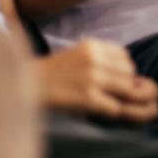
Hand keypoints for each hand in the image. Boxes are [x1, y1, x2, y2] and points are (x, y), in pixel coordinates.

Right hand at [36, 39, 157, 122]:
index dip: (122, 68)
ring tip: (106, 101)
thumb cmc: (53, 72)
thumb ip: (100, 56)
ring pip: (127, 87)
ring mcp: (92, 78)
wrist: (28, 86)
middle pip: (129, 71)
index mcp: (92, 46)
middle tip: (111, 92)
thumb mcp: (77, 53)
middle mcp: (94, 59)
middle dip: (124, 83)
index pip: (124, 55)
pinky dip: (110, 111)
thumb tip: (126, 68)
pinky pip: (115, 106)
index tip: (112, 77)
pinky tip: (98, 110)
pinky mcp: (88, 98)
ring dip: (120, 97)